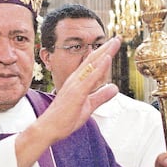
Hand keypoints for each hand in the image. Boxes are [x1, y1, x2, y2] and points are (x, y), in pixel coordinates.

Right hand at [14, 38, 119, 166]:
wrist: (49, 127)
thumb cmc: (65, 118)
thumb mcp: (89, 106)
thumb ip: (100, 96)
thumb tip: (114, 88)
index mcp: (78, 81)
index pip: (93, 64)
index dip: (104, 53)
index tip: (113, 45)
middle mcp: (76, 79)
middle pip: (93, 60)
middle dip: (106, 48)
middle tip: (117, 38)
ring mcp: (76, 84)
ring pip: (92, 64)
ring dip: (104, 52)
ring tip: (114, 42)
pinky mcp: (77, 92)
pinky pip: (90, 77)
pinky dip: (99, 67)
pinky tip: (107, 58)